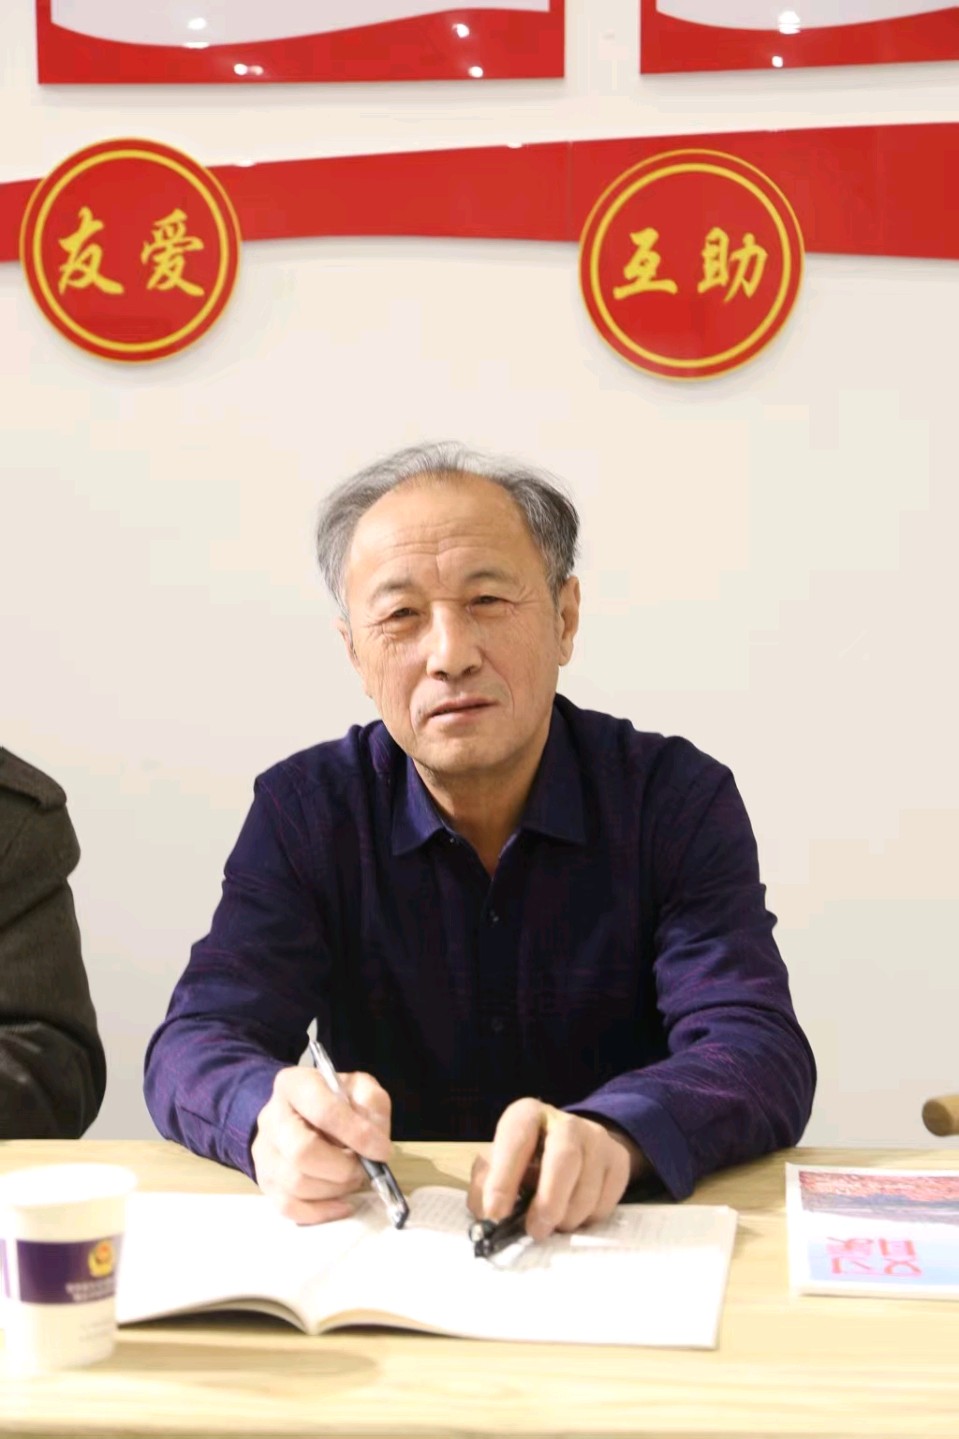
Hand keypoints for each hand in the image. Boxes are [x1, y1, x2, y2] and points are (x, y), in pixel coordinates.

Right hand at [251, 1065, 391, 1223]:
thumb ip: (371, 1103)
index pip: (323, 1110)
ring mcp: (264, 1153)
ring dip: (335, 1189)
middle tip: (363, 1169)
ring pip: (296, 1184)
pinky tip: (342, 1203)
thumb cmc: (333, 1101)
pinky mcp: (265, 1182)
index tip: (382, 1150)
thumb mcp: (358, 1088)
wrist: (298, 1113)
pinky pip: (289, 1207)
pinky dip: (321, 1211)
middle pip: (302, 1152)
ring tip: (352, 1179)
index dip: (357, 1134)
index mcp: (294, 1085)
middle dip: (342, 1168)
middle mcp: (271, 1118)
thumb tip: (375, 1139)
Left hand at [468, 1099, 642, 1239]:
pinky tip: (572, 1212)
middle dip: (548, 1201)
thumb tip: (487, 1213)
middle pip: (564, 1159)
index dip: (504, 1178)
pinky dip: (587, 1219)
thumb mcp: (496, 1162)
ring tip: (552, 1224)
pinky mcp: (619, 1160)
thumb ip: (484, 1185)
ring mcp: (598, 1138)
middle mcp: (566, 1121)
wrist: (571, 1146)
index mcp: (527, 1114)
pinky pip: (606, 1202)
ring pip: (588, 1188)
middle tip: (534, 1231)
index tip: (496, 1213)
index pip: (516, 1140)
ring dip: (567, 1218)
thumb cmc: (524, 1159)